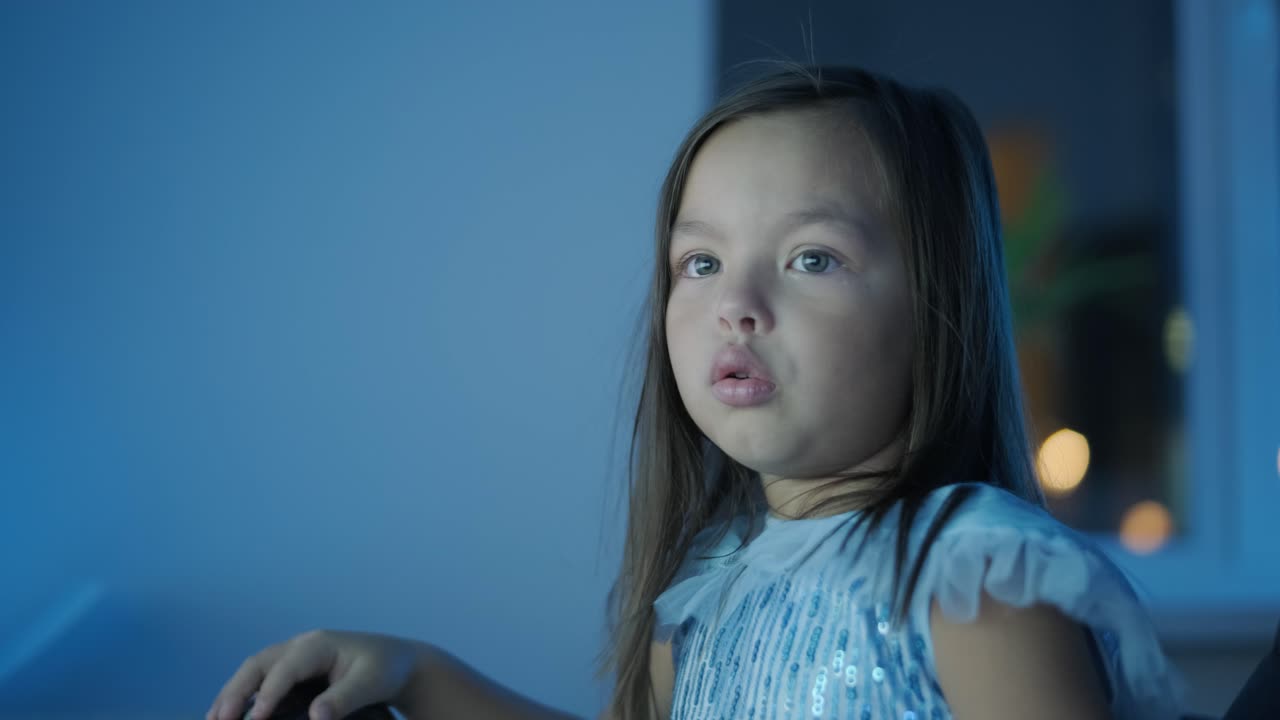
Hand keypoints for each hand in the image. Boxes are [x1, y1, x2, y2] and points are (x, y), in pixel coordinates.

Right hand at [207, 629, 426, 719]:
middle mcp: (299, 646)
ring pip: (253, 671)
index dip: (268, 694)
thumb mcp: (371, 682)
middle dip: (235, 691)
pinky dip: (241, 696)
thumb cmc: (386, 669)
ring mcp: (293, 657)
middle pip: (258, 664)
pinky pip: (260, 680)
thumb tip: (316, 717)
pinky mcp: (292, 672)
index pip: (285, 668)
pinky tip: (227, 715)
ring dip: (231, 693)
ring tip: (212, 719)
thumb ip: (343, 699)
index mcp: (317, 644)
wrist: (397, 663)